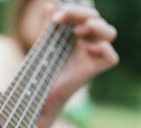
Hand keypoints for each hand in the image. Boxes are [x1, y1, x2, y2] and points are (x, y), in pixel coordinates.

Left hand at [37, 4, 118, 127]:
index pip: (85, 13)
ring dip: (97, 26)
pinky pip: (111, 57)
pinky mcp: (94, 70)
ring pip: (110, 33)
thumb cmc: (45, 68)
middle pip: (97, 19)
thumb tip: (50, 5)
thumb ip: (48, 26)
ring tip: (77, 31)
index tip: (56, 17)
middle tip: (63, 18)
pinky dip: (103, 49)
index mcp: (78, 34)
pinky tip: (88, 48)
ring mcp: (93, 55)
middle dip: (81, 13)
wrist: (43, 91)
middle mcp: (88, 42)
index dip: (74, 10)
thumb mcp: (45, 43)